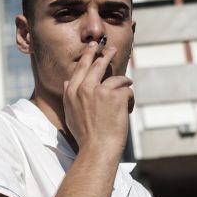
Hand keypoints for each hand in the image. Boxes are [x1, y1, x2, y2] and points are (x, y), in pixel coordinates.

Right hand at [63, 41, 133, 158]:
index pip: (80, 68)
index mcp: (72, 93)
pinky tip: (127, 110)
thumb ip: (69, 96)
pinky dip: (130, 101)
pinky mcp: (116, 96)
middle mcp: (84, 88)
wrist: (97, 149)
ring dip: (124, 82)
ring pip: (117, 79)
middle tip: (111, 49)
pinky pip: (127, 92)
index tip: (92, 47)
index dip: (88, 56)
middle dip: (106, 55)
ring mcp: (100, 91)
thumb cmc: (85, 136)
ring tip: (128, 84)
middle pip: (97, 65)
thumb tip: (67, 81)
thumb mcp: (70, 115)